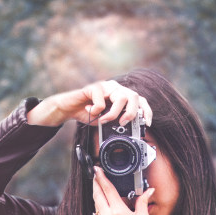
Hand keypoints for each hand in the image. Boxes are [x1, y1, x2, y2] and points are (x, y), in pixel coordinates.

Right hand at [27, 80, 152, 127]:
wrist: (69, 109)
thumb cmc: (88, 114)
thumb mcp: (106, 121)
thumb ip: (117, 122)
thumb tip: (129, 129)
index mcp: (121, 95)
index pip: (140, 100)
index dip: (146, 111)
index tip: (146, 123)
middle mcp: (116, 88)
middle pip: (134, 96)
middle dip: (131, 112)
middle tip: (122, 123)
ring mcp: (106, 86)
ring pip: (120, 97)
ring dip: (113, 114)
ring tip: (103, 120)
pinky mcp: (94, 87)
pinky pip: (101, 101)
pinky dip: (96, 111)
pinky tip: (89, 110)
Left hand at [92, 167, 155, 214]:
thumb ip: (143, 202)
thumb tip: (149, 191)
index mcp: (118, 212)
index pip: (107, 189)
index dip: (101, 177)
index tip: (97, 169)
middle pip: (97, 195)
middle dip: (95, 184)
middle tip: (95, 175)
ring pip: (96, 205)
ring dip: (97, 195)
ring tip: (99, 187)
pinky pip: (98, 214)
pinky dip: (100, 206)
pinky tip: (103, 204)